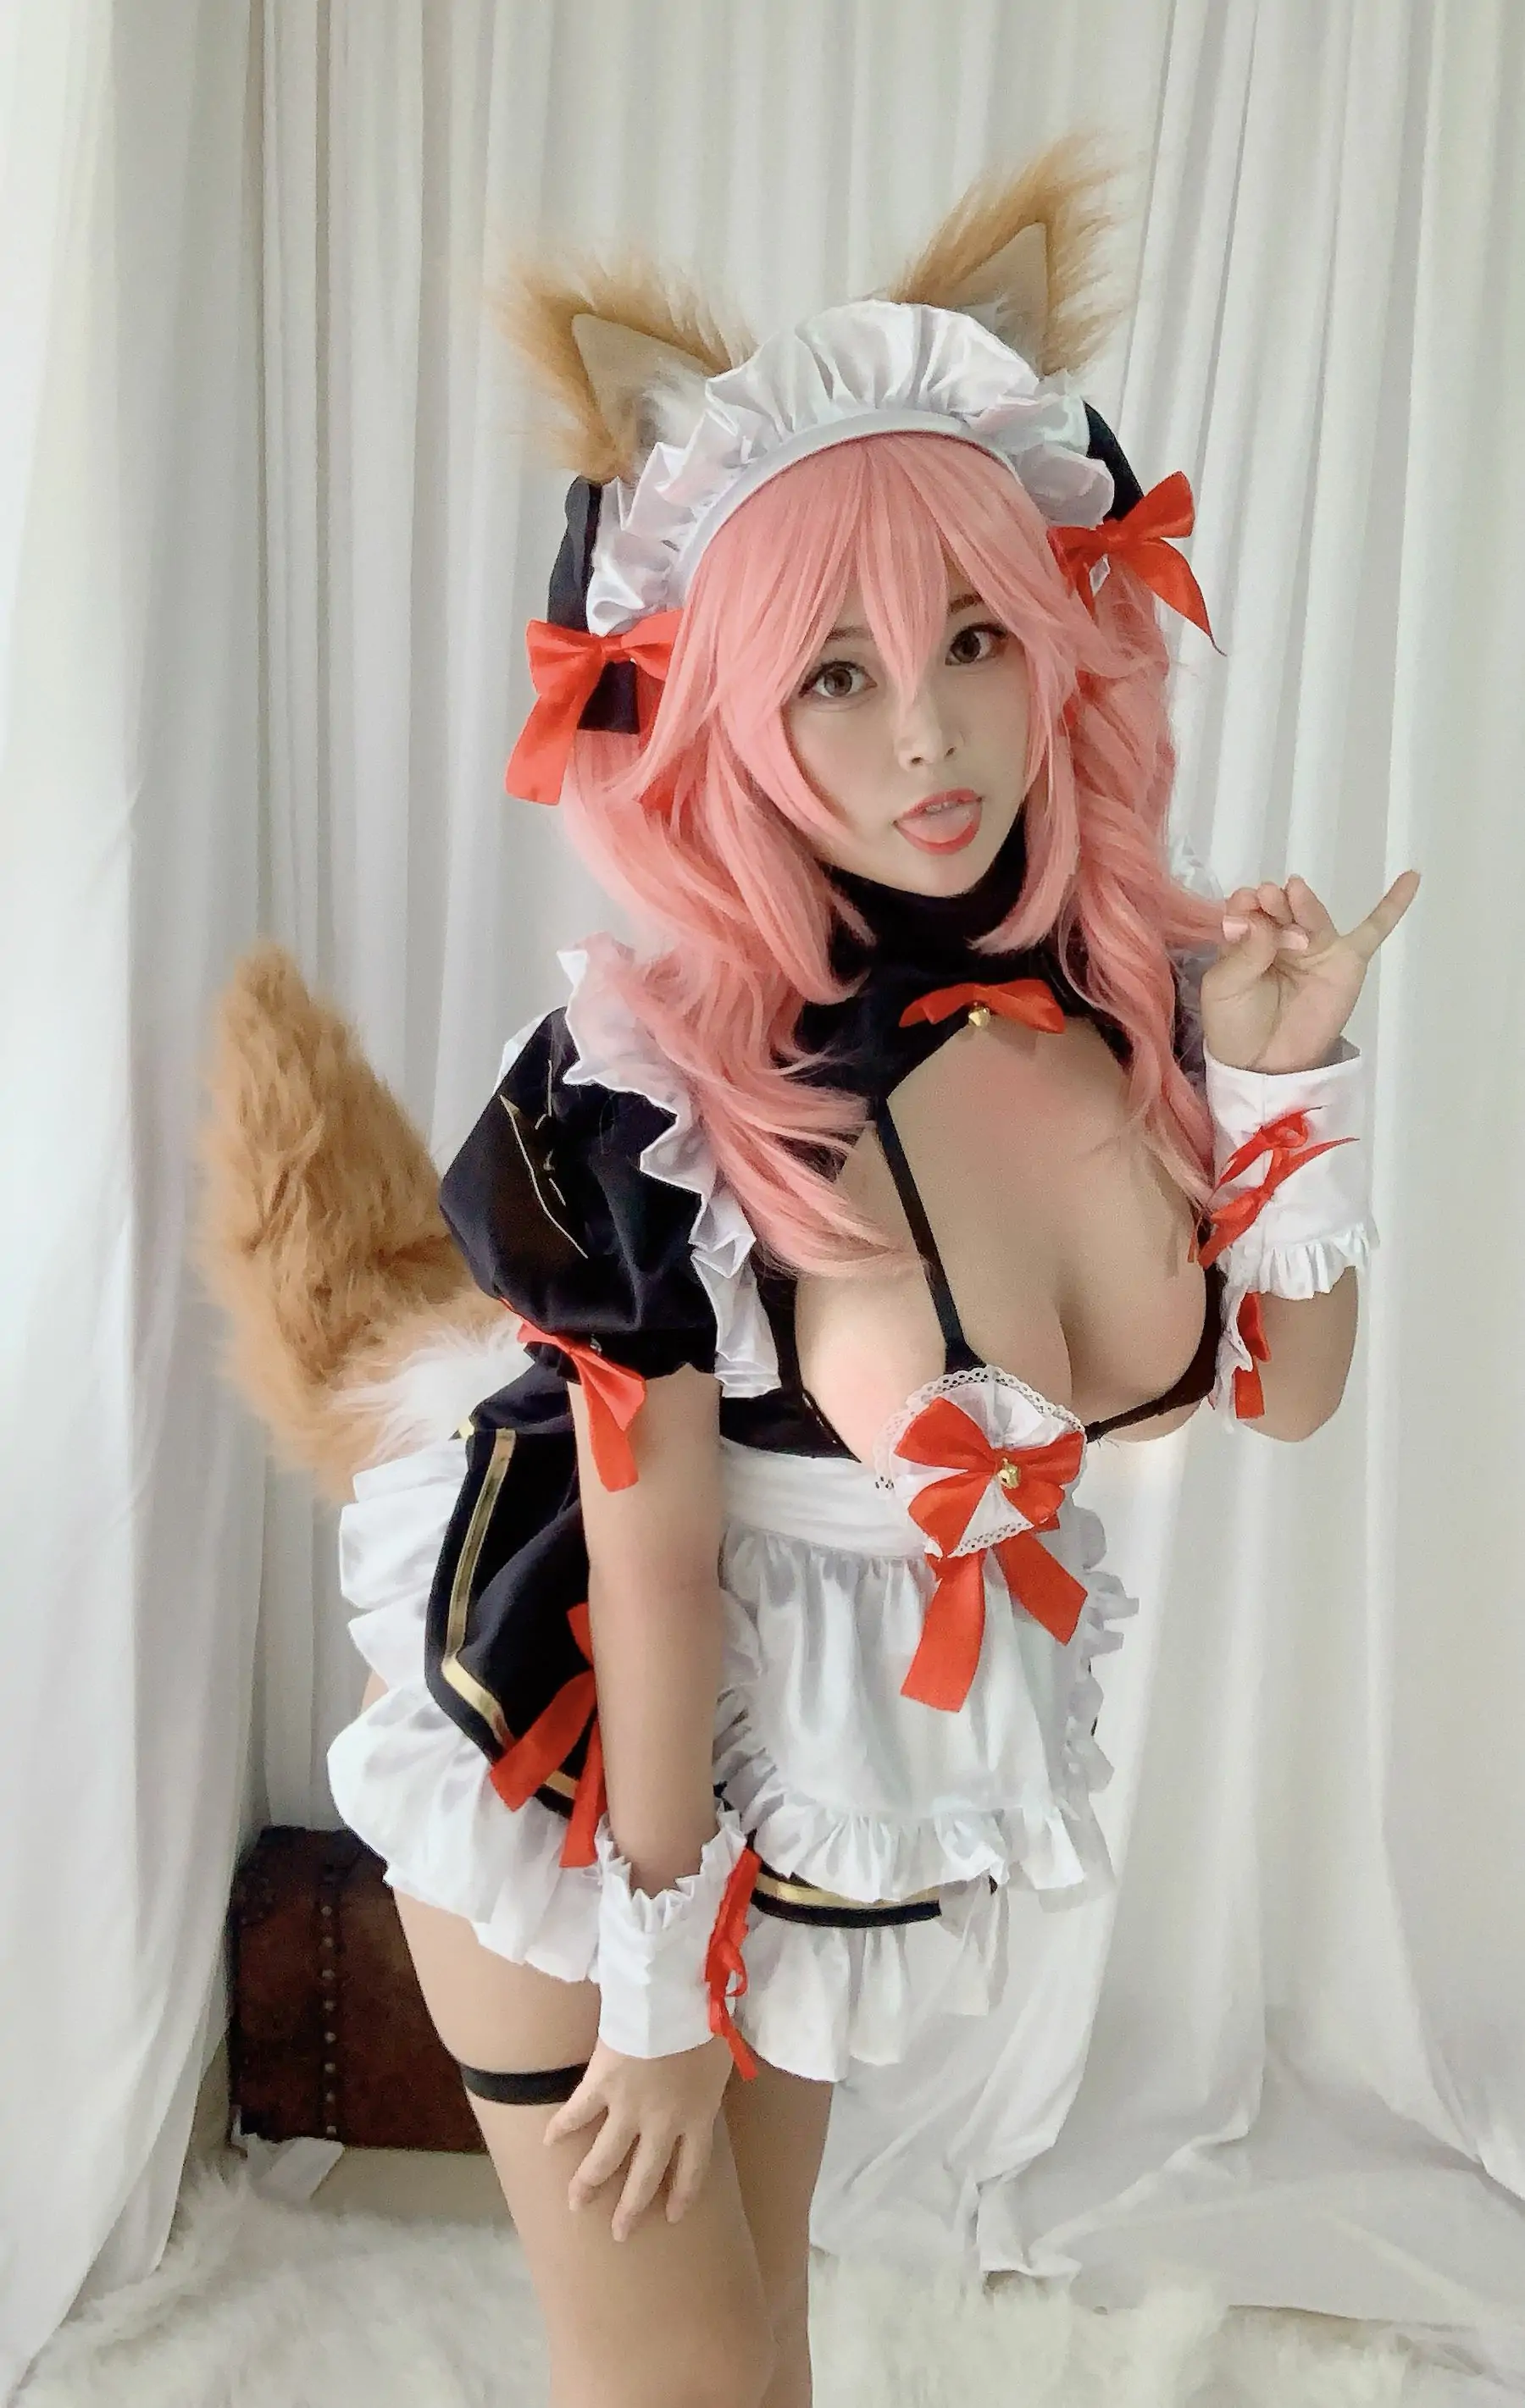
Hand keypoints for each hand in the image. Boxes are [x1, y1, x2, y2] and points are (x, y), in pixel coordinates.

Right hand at [544, 2033, 733, 2240]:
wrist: (674, 1997)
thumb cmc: (709, 2020)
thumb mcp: (724, 2056)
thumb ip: (712, 2080)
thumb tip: (711, 2080)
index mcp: (698, 2116)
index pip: (693, 2168)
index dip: (682, 2195)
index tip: (671, 2215)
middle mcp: (663, 2123)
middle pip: (646, 2176)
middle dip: (631, 2207)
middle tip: (619, 2233)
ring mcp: (629, 2107)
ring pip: (606, 2157)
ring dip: (588, 2182)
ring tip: (575, 2202)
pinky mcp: (601, 2085)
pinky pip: (578, 2112)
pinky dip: (562, 2126)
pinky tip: (548, 2141)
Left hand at [1199, 871, 1419, 1072]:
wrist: (1264, 1066)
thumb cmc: (1235, 1025)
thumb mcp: (1224, 988)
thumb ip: (1242, 955)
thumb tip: (1260, 922)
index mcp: (1248, 938)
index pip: (1248, 908)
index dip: (1245, 905)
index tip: (1239, 916)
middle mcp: (1282, 936)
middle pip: (1282, 906)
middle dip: (1273, 900)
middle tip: (1267, 900)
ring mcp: (1317, 948)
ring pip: (1313, 916)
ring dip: (1302, 904)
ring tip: (1293, 894)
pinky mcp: (1347, 963)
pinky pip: (1374, 931)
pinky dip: (1393, 905)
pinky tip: (1411, 877)